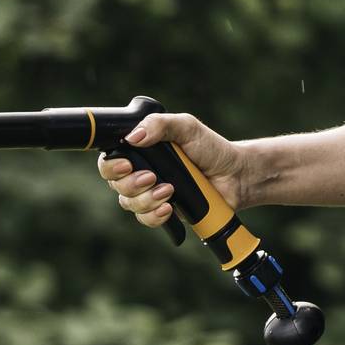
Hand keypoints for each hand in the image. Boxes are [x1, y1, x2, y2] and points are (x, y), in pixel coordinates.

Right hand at [95, 113, 256, 230]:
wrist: (235, 175)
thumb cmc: (211, 148)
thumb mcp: (186, 127)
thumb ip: (159, 124)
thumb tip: (133, 136)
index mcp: (141, 151)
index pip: (110, 160)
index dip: (111, 166)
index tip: (126, 165)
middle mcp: (140, 173)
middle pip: (116, 185)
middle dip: (131, 184)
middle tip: (152, 178)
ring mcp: (150, 194)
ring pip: (129, 204)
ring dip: (146, 199)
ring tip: (169, 191)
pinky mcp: (162, 211)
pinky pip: (146, 219)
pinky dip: (155, 215)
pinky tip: (169, 208)